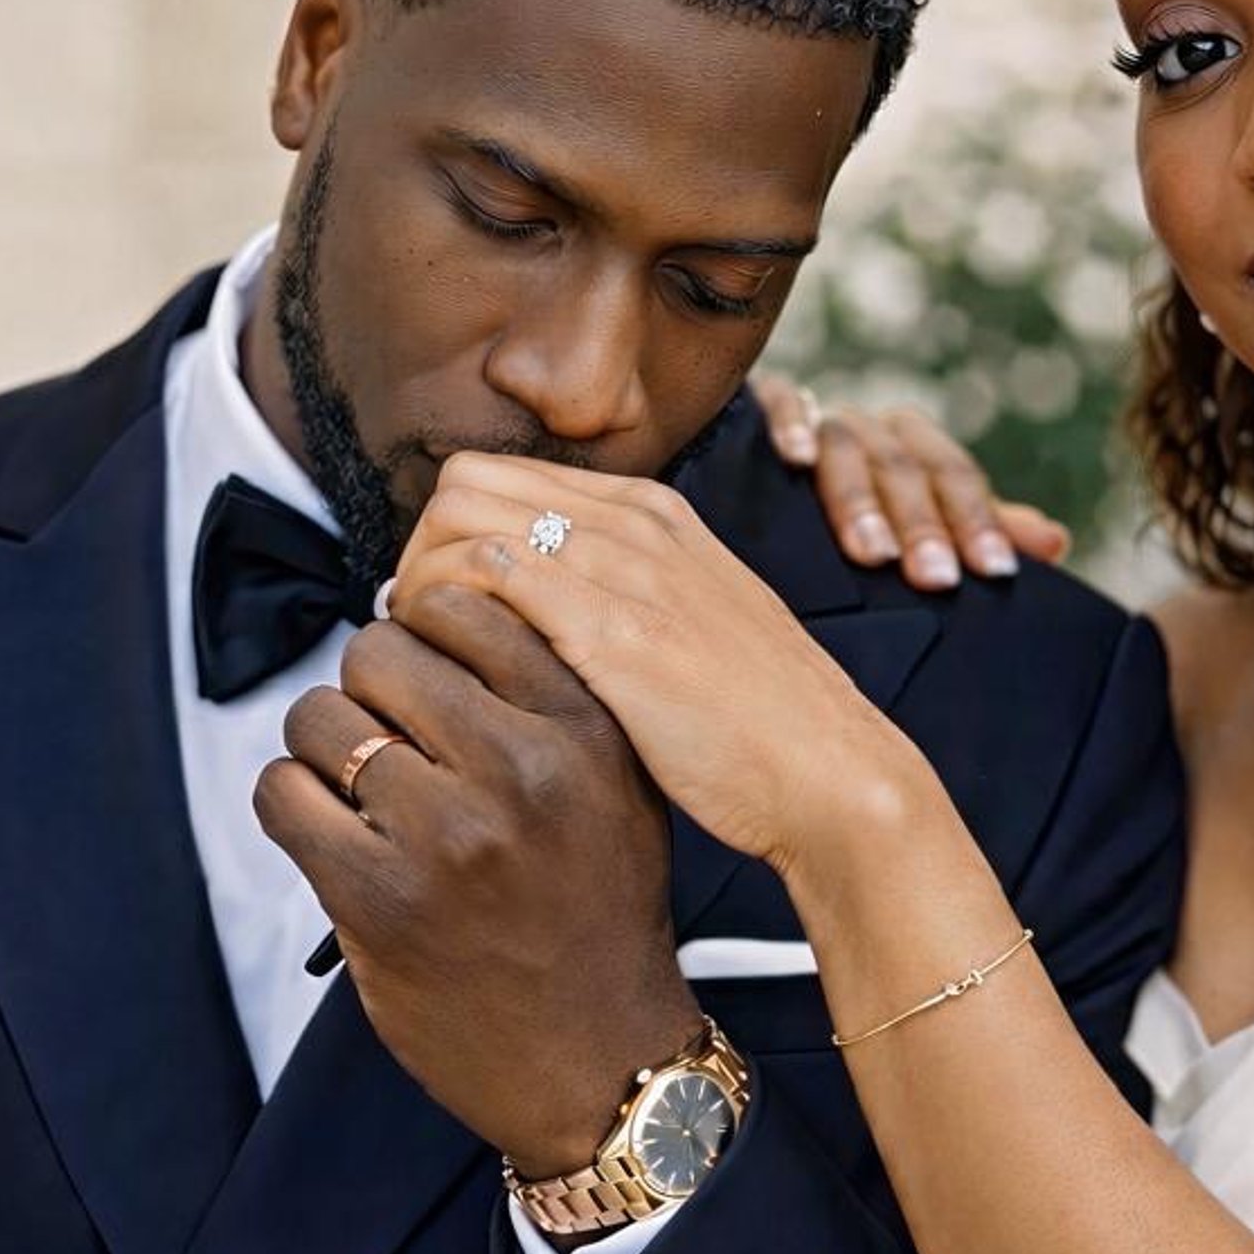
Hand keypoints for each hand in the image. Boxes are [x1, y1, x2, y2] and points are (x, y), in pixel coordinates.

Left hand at [253, 599, 699, 1173]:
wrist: (600, 1063)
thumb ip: (550, 704)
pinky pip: (282, 796)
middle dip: (368, 689)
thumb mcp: (621, 791)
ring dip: (322, 748)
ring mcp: (446, 837)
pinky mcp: (378, 900)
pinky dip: (290, 803)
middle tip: (384, 736)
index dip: (422, 630)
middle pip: (379, 653)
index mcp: (584, 733)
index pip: (463, 606)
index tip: (420, 670)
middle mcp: (520, 772)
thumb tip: (442, 624)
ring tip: (355, 791)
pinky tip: (327, 831)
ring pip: (320, 719)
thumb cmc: (603, 925)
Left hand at [389, 456, 925, 880]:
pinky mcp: (613, 629)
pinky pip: (486, 580)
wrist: (832, 774)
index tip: (443, 612)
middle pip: (467, 485)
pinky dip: (443, 619)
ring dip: (421, 586)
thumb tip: (536, 616)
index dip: (451, 540)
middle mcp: (637, 523)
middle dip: (422, 552)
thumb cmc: (760, 728)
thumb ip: (622, 602)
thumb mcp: (689, 632)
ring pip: (462, 520)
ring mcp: (627, 568)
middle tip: (422, 635)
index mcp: (655, 514)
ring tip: (429, 660)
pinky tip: (452, 679)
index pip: (502, 478)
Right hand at [752, 376, 1070, 585]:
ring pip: (847, 449)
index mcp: (914, 450)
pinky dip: (789, 426)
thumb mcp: (925, 529)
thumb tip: (1054, 542)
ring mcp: (816, 420)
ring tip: (875, 555)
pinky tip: (794, 460)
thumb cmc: (858, 524)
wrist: (763, 491)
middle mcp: (870, 430)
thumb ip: (983, 532)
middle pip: (904, 468)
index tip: (995, 572)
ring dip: (861, 501)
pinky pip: (779, 404)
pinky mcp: (756, 410)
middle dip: (923, 525)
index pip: (955, 479)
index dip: (977, 521)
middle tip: (938, 580)